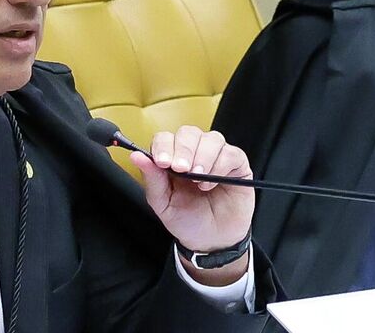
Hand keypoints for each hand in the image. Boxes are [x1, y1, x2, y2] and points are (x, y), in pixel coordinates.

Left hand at [129, 126, 255, 285]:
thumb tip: (137, 156)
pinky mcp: (237, 165)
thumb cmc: (187, 220)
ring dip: (203, 157)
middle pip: (188, 133)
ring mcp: (217, 157)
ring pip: (211, 139)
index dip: (164, 146)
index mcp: (173, 159)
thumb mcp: (163, 203)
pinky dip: (220, 166)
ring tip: (198, 179)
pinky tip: (211, 184)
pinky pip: (231, 153)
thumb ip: (152, 179)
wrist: (211, 241)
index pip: (166, 138)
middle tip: (182, 170)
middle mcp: (195, 153)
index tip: (163, 162)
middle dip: (183, 150)